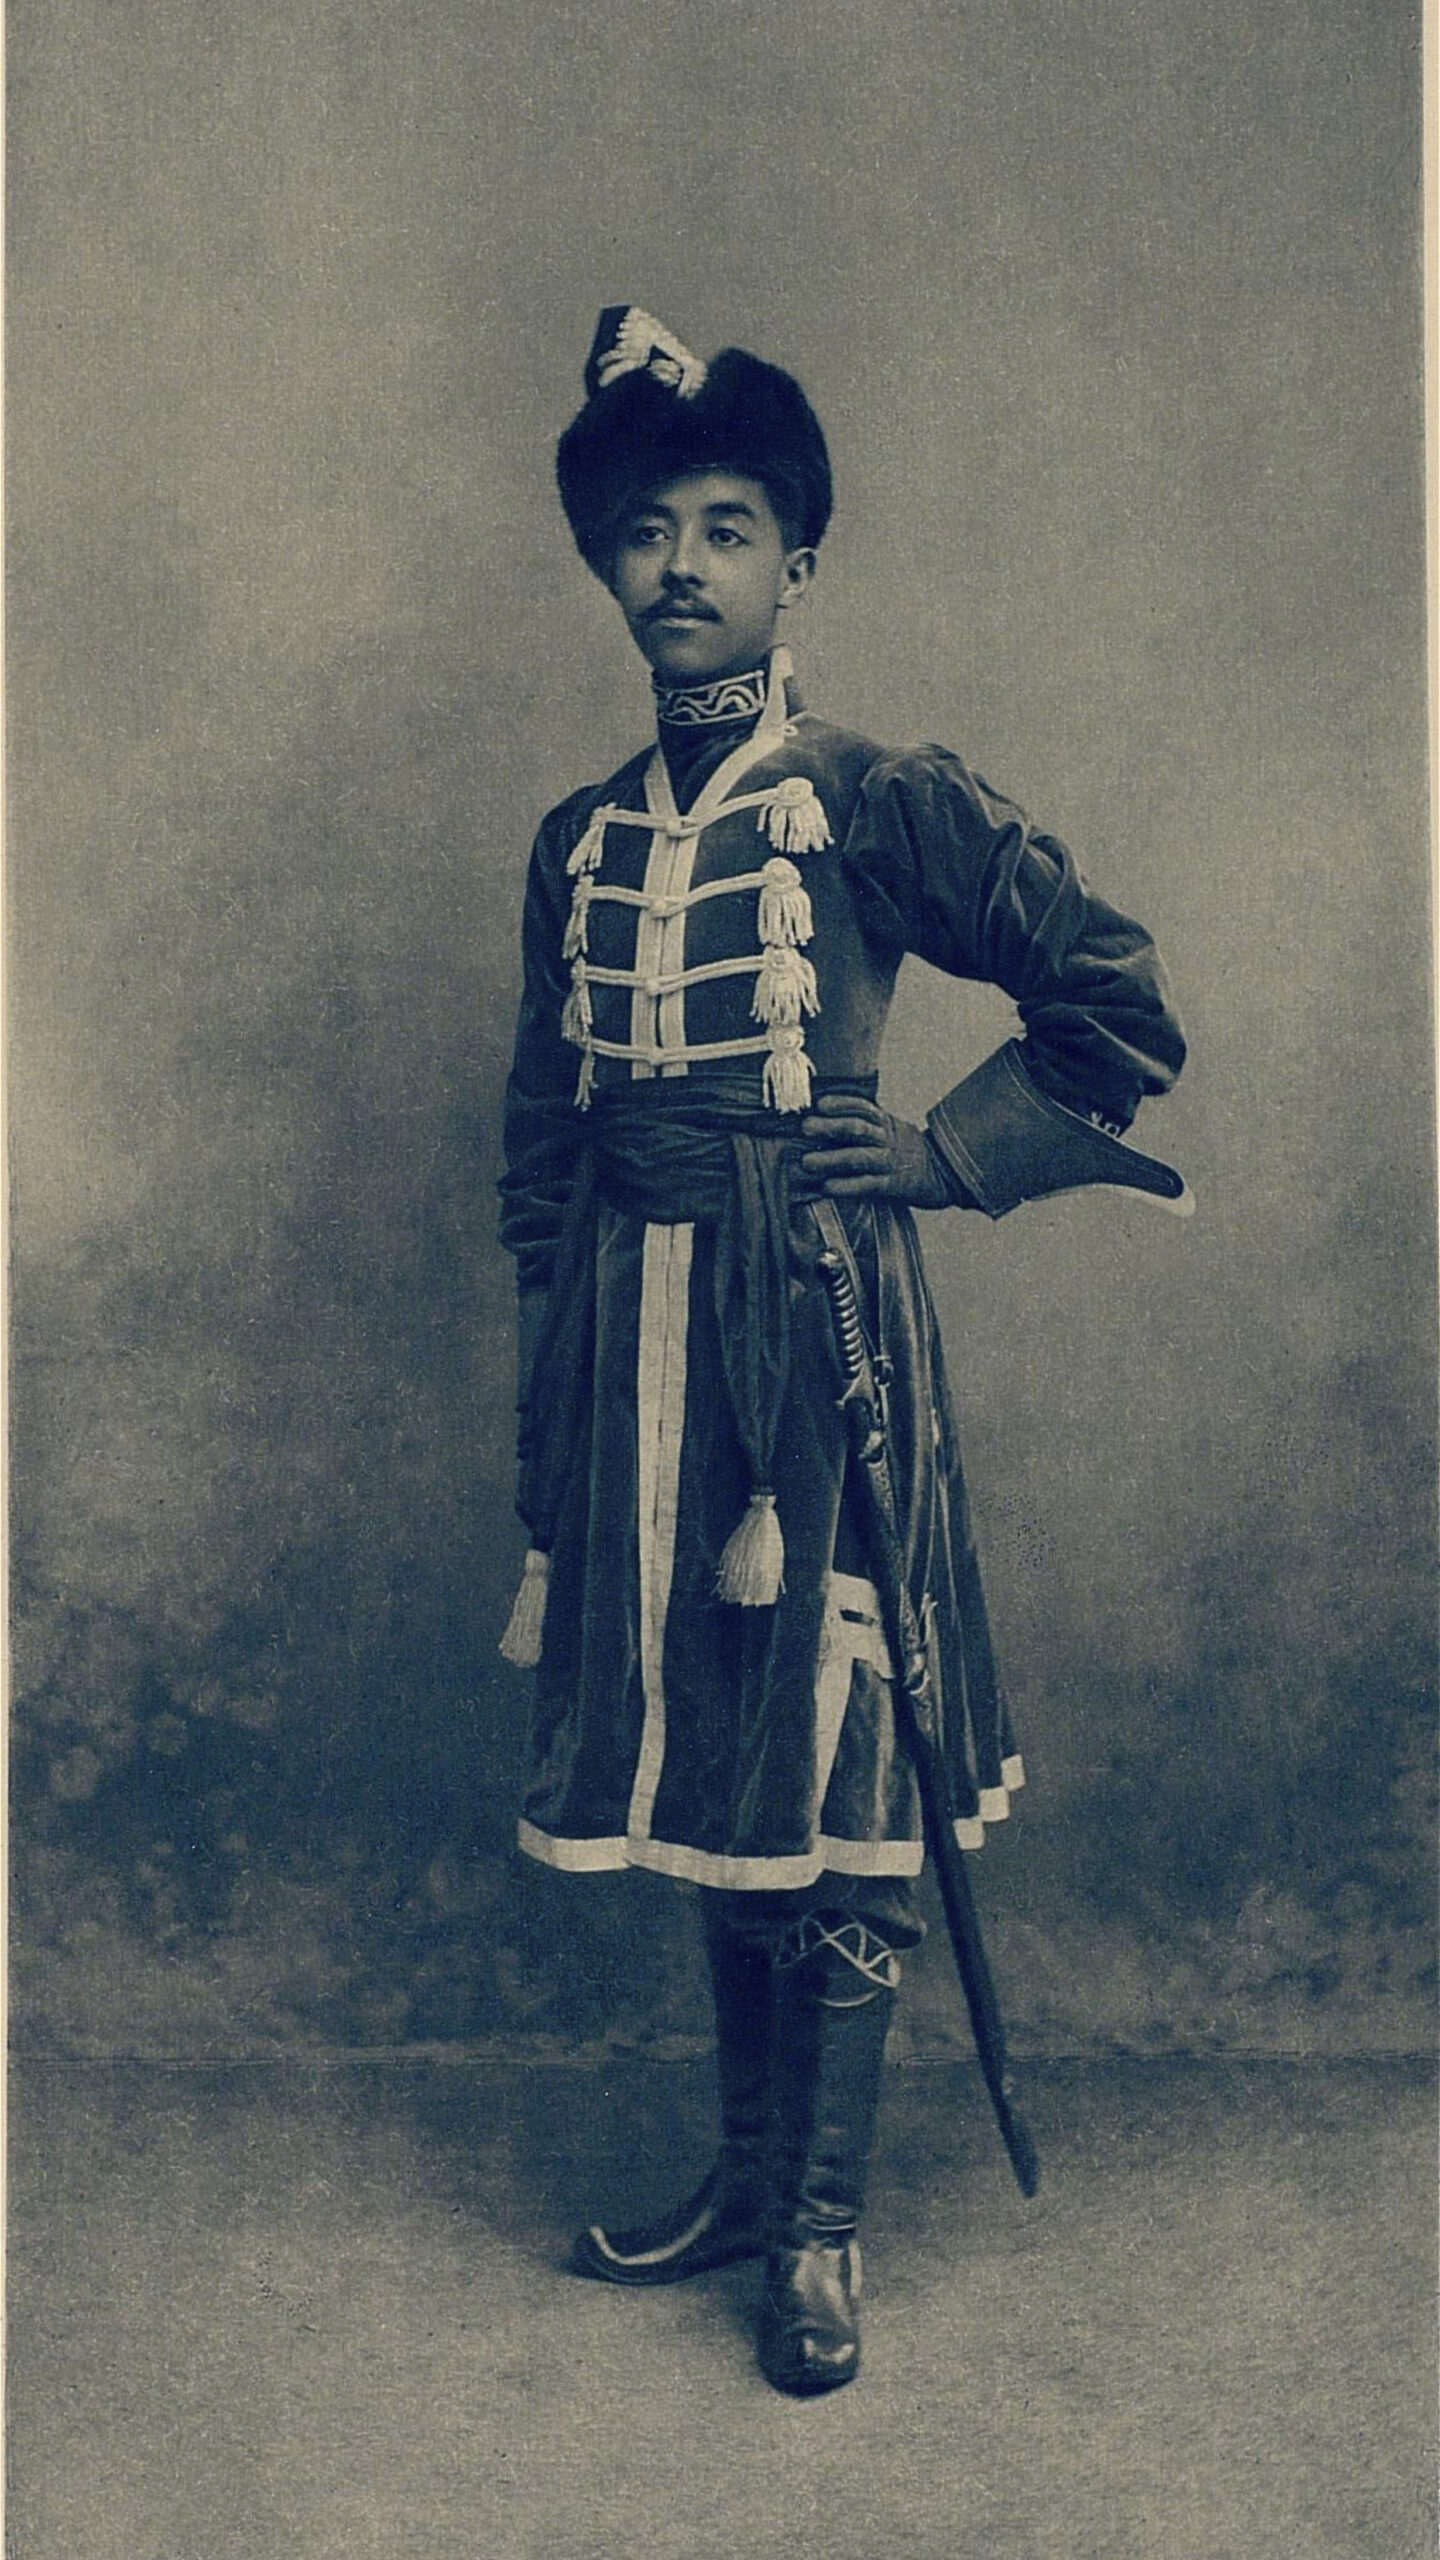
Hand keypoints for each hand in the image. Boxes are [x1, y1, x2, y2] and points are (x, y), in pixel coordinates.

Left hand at [794, 1095, 955, 1207]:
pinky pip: (868, 1185)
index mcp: (884, 1122)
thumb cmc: (904, 1150)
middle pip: (857, 1128)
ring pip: (859, 1157)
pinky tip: (828, 1187)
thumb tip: (818, 1123)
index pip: (862, 1107)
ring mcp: (889, 1162)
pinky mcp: (892, 1186)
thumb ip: (861, 1124)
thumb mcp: (888, 1128)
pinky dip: (847, 1186)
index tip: (820, 1104)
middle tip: (806, 1128)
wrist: (942, 1172)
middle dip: (829, 1127)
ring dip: (831, 1159)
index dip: (841, 1104)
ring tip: (807, 1163)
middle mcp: (886, 1139)